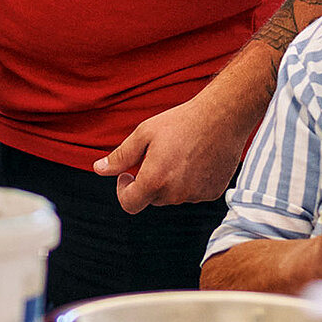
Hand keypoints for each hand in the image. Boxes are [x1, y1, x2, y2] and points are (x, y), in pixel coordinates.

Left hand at [93, 95, 244, 214]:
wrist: (223, 117)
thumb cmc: (180, 122)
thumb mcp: (144, 134)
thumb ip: (120, 156)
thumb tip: (98, 169)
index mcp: (154, 181)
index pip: (129, 204)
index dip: (123, 190)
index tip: (127, 174)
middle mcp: (175, 194)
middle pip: (152, 198)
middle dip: (148, 181)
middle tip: (158, 154)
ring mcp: (195, 195)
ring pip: (172, 196)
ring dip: (170, 181)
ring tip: (180, 152)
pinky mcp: (212, 193)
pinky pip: (193, 193)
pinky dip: (190, 181)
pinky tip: (196, 158)